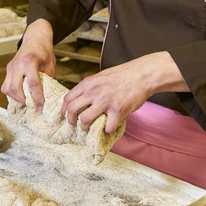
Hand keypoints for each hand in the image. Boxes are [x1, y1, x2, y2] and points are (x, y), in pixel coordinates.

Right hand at [1, 19, 55, 108]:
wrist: (36, 38)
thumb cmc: (44, 52)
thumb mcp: (49, 66)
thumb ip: (46, 81)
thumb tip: (46, 98)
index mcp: (30, 61)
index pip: (32, 84)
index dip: (37, 98)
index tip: (41, 107)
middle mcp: (17, 64)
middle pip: (14, 88)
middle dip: (23, 100)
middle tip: (32, 105)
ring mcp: (10, 67)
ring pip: (7, 88)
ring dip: (16, 98)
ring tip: (26, 100)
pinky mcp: (8, 70)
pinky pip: (6, 86)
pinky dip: (12, 93)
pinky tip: (21, 94)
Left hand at [60, 51, 188, 133]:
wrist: (142, 75)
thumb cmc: (122, 76)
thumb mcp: (100, 77)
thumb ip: (89, 87)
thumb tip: (79, 99)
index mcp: (88, 83)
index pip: (67, 99)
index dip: (63, 110)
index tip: (64, 116)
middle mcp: (94, 92)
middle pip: (72, 110)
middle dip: (70, 121)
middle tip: (74, 125)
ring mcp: (105, 101)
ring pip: (85, 120)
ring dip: (84, 127)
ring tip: (88, 128)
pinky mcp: (118, 110)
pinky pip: (107, 127)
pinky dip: (107, 130)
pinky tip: (109, 127)